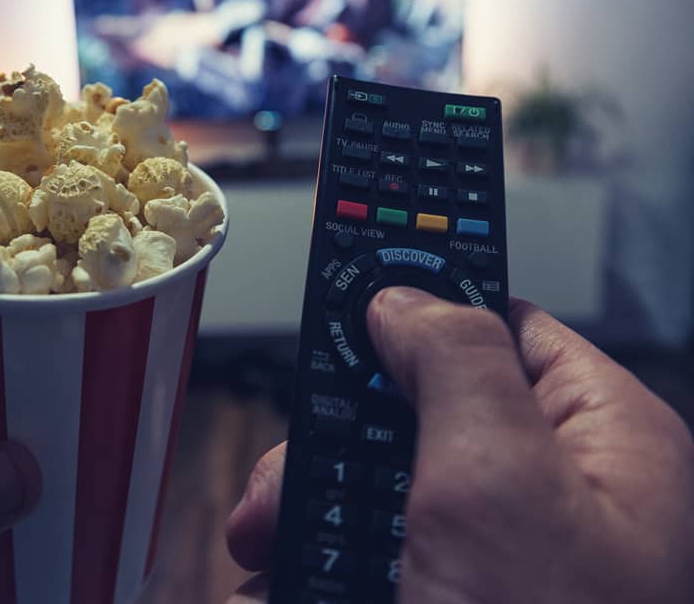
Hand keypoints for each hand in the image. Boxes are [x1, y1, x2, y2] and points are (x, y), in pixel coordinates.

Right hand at [226, 287, 693, 602]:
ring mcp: (496, 563)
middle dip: (336, 444)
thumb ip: (455, 360)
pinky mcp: (448, 599)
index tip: (347, 293)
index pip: (503, 327)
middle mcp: (551, 499)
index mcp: (599, 444)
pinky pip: (368, 559)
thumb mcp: (496, 483)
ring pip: (379, 494)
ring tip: (268, 553)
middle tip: (285, 489)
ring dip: (310, 516)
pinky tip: (281, 584)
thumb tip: (406, 297)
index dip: (422, 306)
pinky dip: (316, 569)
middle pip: (418, 416)